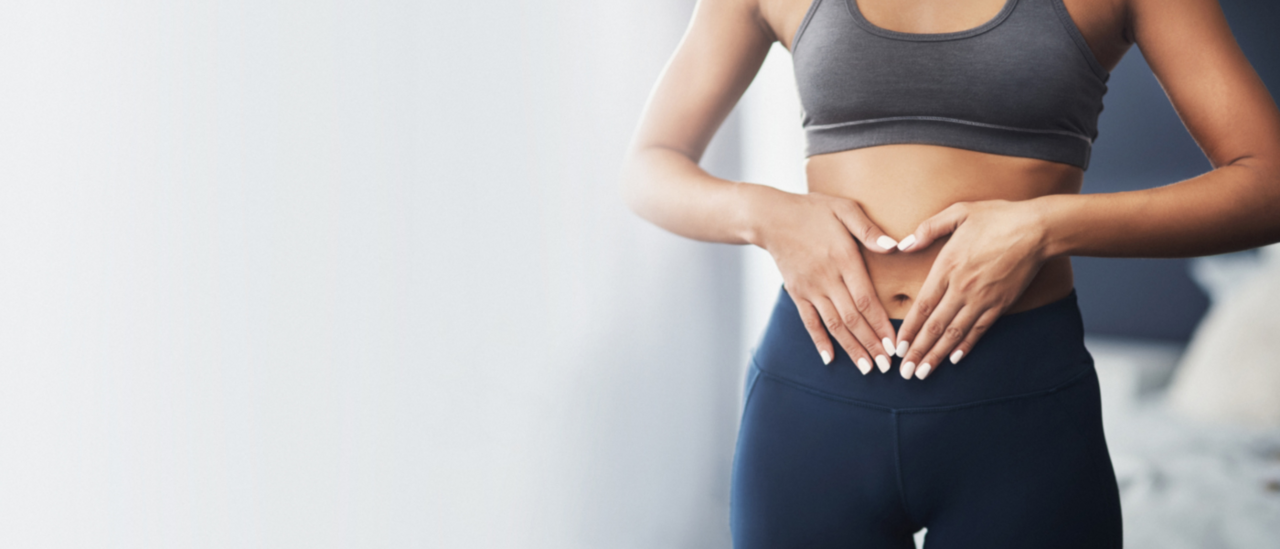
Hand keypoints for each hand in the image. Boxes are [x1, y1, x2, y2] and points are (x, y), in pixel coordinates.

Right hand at [751, 189, 900, 373]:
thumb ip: (869, 230)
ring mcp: (810, 288)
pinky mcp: (797, 293)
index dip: (880, 324)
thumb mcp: (844, 209)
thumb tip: (894, 246)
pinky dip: (819, 341)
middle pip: (852, 318)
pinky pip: (809, 321)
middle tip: (888, 366)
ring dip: (851, 348)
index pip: (866, 299)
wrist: (771, 217)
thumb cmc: (812, 210)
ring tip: (867, 368)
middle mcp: (827, 278)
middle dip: (871, 344)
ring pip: (833, 324)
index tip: (894, 344)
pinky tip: (829, 358)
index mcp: (843, 258)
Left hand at [893, 200, 1049, 379]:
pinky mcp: (1000, 304)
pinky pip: (979, 330)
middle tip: (905, 372)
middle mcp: (963, 288)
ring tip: (923, 373)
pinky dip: (965, 346)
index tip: (898, 347)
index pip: (923, 305)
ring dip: (937, 355)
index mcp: (948, 266)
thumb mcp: (959, 212)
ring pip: (955, 333)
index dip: (909, 329)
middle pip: (935, 326)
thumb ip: (928, 229)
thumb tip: (904, 244)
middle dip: (918, 351)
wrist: (1038, 230)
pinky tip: (953, 359)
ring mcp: (983, 299)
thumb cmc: (997, 217)